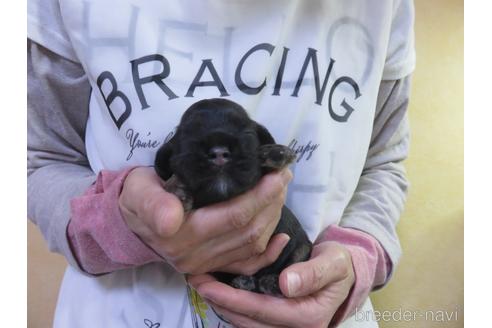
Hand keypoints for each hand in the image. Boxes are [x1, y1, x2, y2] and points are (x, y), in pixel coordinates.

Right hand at [119, 166, 291, 274]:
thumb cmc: (140, 196)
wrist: (133, 219)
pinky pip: (247, 266)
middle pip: (248, 230)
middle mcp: (195, 256)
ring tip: (281, 190)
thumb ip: (154, 204)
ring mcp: (205, 266)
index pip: (233, 216)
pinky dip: (269, 253)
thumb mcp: (140, 191)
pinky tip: (282, 236)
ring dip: (273, 217)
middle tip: (283, 174)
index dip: (260, 196)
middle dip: (272, 201)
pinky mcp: (212, 268)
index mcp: (180, 235)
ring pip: (252, 245)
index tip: (276, 173)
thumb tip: (170, 220)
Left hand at [188, 241, 354, 327]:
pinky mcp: (278, 326)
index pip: (262, 309)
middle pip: (248, 322)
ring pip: (246, 326)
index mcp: (308, 318)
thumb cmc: (338, 265)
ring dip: (222, 307)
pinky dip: (232, 309)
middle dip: (219, 302)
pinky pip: (250, 323)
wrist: (343, 274)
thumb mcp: (334, 262)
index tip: (206, 284)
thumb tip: (287, 284)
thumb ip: (313, 273)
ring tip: (201, 285)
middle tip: (195, 280)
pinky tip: (218, 294)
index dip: (232, 298)